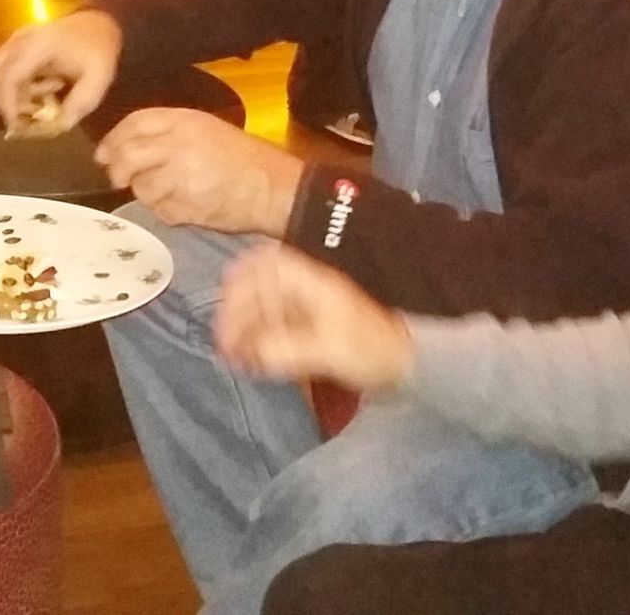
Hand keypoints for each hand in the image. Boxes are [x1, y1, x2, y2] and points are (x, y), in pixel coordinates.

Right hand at [0, 10, 123, 134]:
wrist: (98, 22)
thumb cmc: (98, 49)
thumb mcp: (99, 77)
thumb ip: (81, 102)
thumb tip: (61, 125)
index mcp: (39, 45)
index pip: (9, 77)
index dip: (8, 105)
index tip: (17, 127)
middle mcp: (19, 41)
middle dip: (3, 104)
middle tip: (23, 121)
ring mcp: (14, 41)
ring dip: (9, 97)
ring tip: (39, 102)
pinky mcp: (14, 46)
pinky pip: (2, 72)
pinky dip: (14, 89)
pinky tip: (41, 89)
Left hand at [94, 108, 303, 236]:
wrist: (273, 188)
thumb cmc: (243, 157)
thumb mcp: (207, 129)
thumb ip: (168, 132)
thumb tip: (124, 147)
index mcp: (185, 120)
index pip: (135, 122)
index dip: (113, 139)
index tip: (103, 153)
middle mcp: (179, 145)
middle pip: (128, 155)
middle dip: (117, 169)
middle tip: (119, 178)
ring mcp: (181, 177)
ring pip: (141, 187)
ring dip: (146, 193)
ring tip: (167, 192)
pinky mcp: (186, 206)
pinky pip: (160, 211)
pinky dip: (165, 211)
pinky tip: (184, 205)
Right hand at [216, 245, 412, 390]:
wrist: (406, 364)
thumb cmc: (371, 350)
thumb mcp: (328, 349)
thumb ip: (286, 348)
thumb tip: (250, 352)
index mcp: (313, 283)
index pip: (269, 264)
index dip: (244, 277)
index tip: (225, 301)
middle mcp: (308, 290)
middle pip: (262, 286)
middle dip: (238, 309)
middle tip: (224, 339)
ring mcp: (311, 309)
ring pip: (267, 308)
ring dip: (247, 327)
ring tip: (233, 354)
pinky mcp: (313, 330)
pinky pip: (277, 326)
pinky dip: (260, 339)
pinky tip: (252, 358)